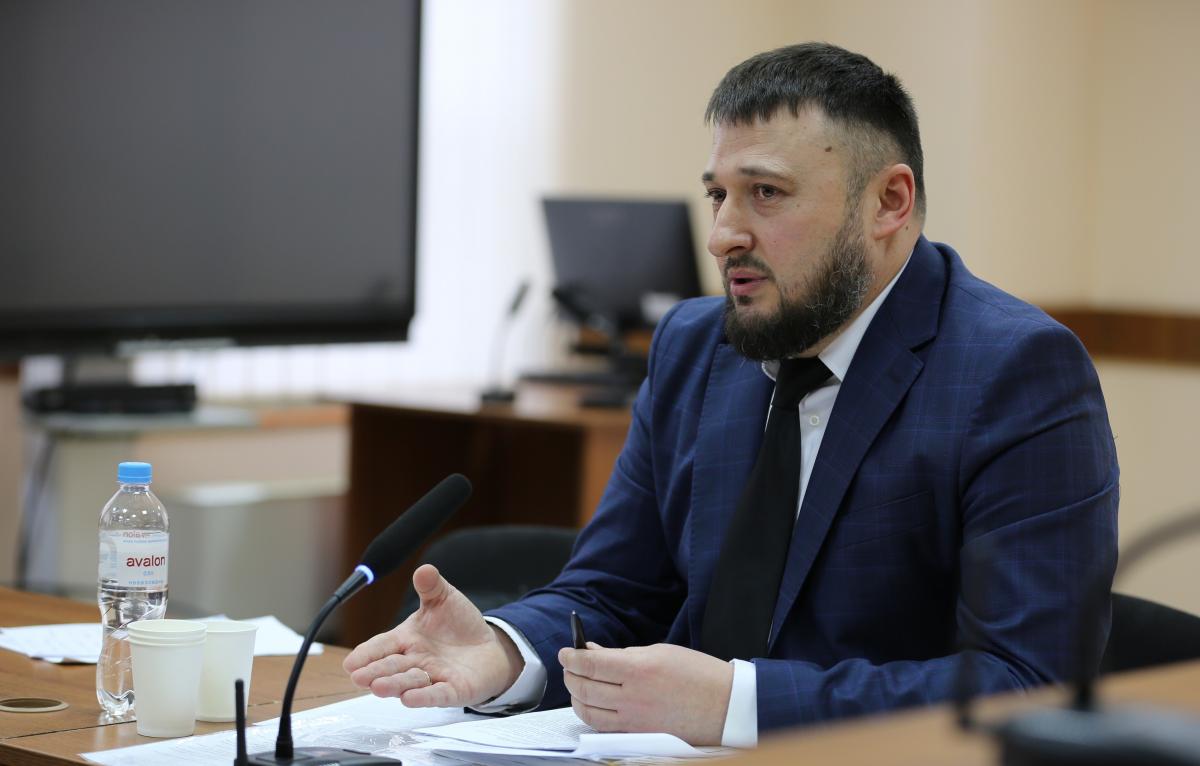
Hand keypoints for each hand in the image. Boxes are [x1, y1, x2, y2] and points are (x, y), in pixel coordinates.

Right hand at [342, 564, 522, 706]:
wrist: (489, 647)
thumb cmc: (459, 625)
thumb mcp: (444, 600)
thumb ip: (431, 587)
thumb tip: (423, 569)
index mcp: (407, 639)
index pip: (382, 646)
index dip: (366, 654)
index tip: (350, 662)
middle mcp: (416, 660)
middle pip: (392, 666)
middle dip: (375, 671)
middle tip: (358, 677)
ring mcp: (433, 677)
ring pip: (410, 682)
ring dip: (394, 685)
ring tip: (378, 687)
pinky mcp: (452, 690)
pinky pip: (436, 695)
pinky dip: (423, 697)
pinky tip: (409, 699)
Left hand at [558, 642, 733, 745]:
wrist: (726, 706)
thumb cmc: (698, 674)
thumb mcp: (660, 652)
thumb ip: (623, 655)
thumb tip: (593, 653)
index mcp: (639, 670)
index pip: (591, 664)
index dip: (572, 657)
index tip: (566, 652)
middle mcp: (633, 697)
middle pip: (585, 688)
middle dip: (570, 675)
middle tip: (569, 666)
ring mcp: (635, 720)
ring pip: (589, 712)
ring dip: (576, 697)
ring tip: (577, 685)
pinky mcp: (639, 735)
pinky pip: (604, 727)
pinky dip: (592, 715)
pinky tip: (592, 704)